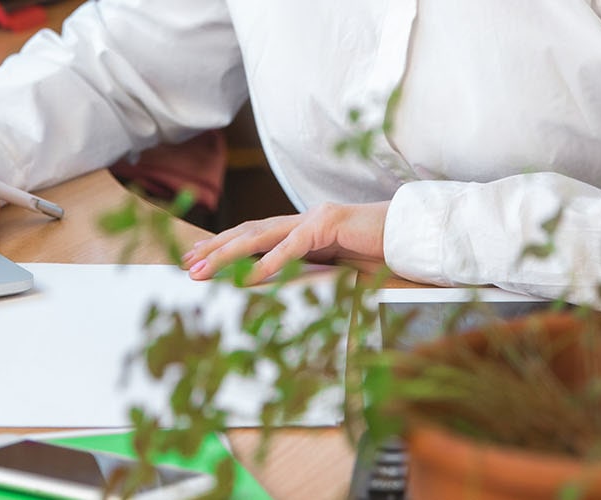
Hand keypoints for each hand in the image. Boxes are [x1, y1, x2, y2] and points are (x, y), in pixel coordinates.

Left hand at [180, 202, 389, 284]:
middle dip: (215, 249)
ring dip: (229, 254)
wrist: (414, 236)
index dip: (224, 245)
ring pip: (260, 235)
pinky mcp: (330, 224)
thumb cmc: (381, 256)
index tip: (196, 257)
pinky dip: (269, 263)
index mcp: (303, 230)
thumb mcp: (338, 273)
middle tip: (187, 264)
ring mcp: (315, 218)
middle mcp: (303, 219)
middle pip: (248, 232)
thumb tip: (281, 296)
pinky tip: (248, 277)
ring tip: (204, 269)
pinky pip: (293, 246)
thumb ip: (310, 278)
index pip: (254, 235)